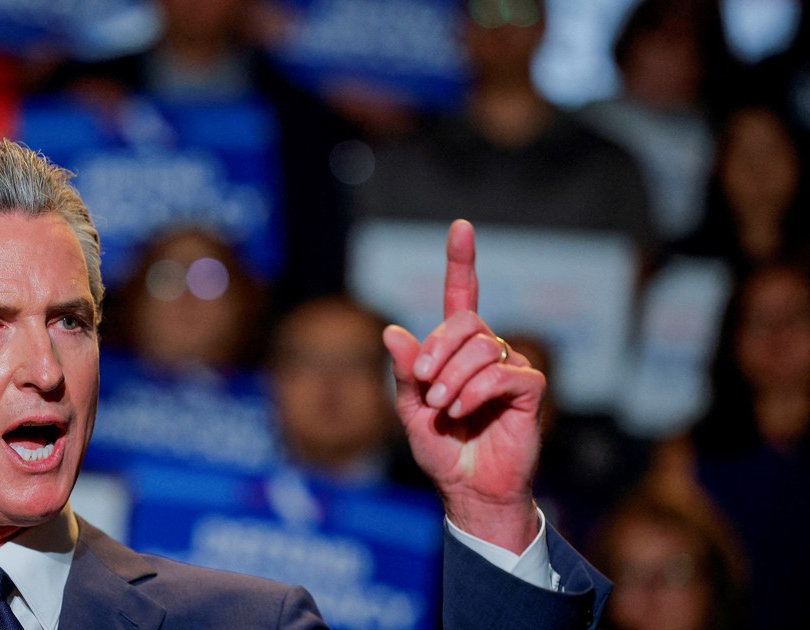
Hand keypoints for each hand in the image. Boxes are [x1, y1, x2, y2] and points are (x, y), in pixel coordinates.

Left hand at [382, 219, 544, 552]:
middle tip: (425, 384)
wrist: (468, 488)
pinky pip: (505, 373)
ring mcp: (510, 368)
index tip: (461, 228)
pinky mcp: (529, 390)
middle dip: (438, 349)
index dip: (461, 261)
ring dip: (453, 378)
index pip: (461, 296)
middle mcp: (485, 350)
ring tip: (443, 408)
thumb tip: (392, 331)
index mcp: (455, 349)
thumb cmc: (441, 449)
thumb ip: (404, 372)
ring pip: (482, 347)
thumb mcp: (410, 409)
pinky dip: (476, 391)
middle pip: (466, 320)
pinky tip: (463, 411)